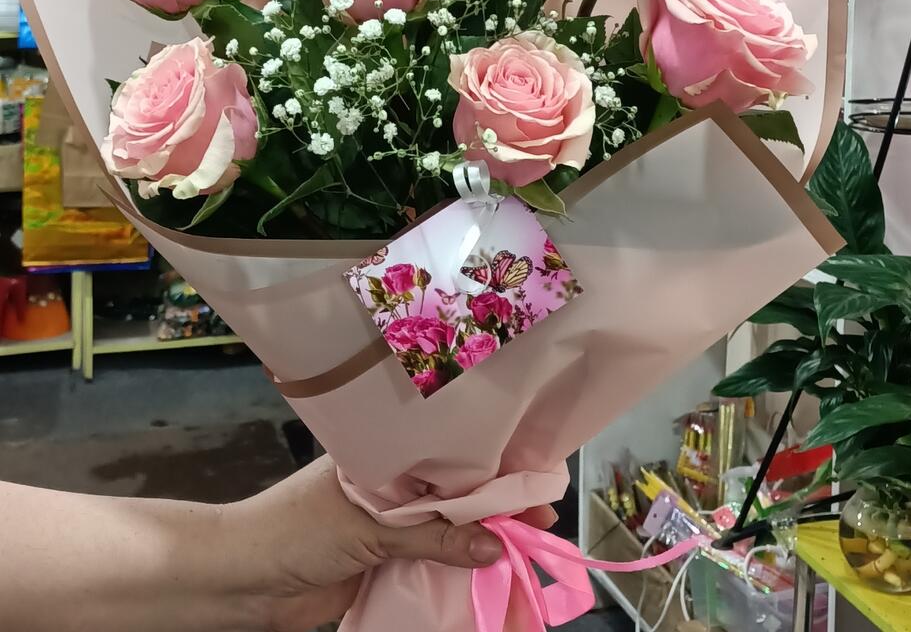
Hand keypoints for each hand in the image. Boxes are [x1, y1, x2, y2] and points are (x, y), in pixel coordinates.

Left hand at [231, 456, 557, 631]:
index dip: (494, 474)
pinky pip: (428, 564)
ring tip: (523, 551)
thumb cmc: (293, 532)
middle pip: (455, 497)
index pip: (451, 459)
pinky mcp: (381, 563)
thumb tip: (496, 544)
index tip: (535, 492)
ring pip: (445, 532)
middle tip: (541, 526)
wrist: (238, 582)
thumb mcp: (366, 527)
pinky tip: (484, 576)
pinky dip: (455, 571)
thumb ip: (433, 535)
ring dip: (479, 543)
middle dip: (496, 511)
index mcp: (385, 457)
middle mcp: (390, 488)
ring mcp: (386, 527)